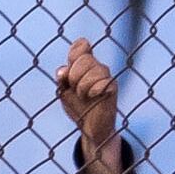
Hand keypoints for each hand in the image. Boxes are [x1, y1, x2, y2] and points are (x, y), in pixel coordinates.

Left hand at [56, 39, 125, 173]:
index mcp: (84, 64)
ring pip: (94, 69)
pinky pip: (103, 82)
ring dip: (82, 86)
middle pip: (84, 58)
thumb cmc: (78, 107)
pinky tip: (94, 98)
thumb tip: (63, 71)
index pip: (81, 45)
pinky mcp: (112, 87)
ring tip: (84, 96)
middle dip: (74, 75)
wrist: (90, 128)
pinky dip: (93, 91)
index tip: (70, 70)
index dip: (75, 52)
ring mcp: (106, 76)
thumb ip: (62, 79)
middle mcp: (97, 67)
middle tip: (75, 89)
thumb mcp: (64, 91)